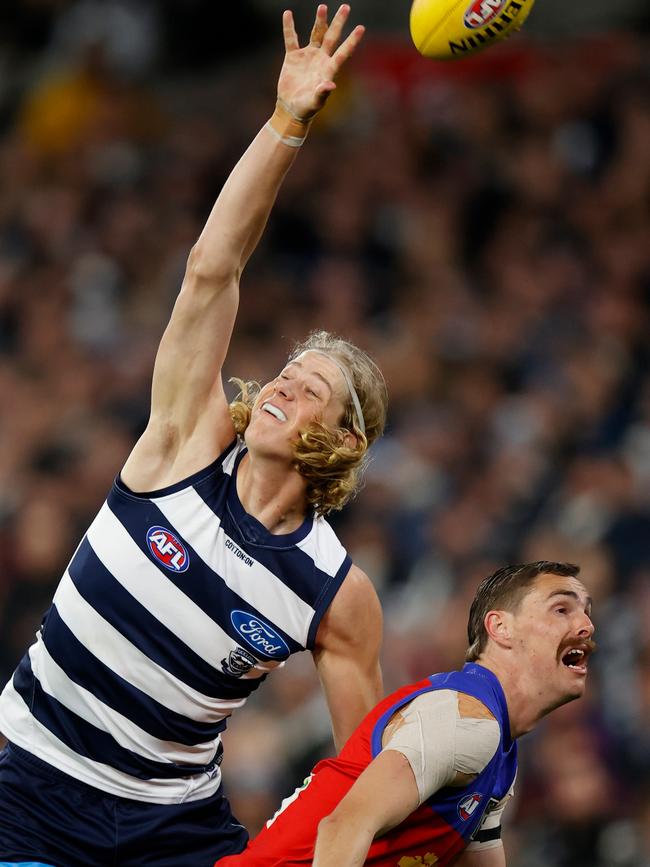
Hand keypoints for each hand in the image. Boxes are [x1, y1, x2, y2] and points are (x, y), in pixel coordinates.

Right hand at [278, 4, 364, 119]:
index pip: (343, 52)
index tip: (361, 28)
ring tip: (323, 8)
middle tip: (345, 7)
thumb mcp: (315, 102)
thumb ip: (322, 93)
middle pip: (332, 37)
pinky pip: (291, 39)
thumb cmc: (306, 108)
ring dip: (319, 21)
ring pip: (315, 34)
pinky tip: (288, 14)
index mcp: (328, 69)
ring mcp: (308, 56)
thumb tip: (330, 85)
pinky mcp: (293, 57)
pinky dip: (289, 27)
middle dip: (338, 23)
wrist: (291, 108)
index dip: (352, 41)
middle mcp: (321, 59)